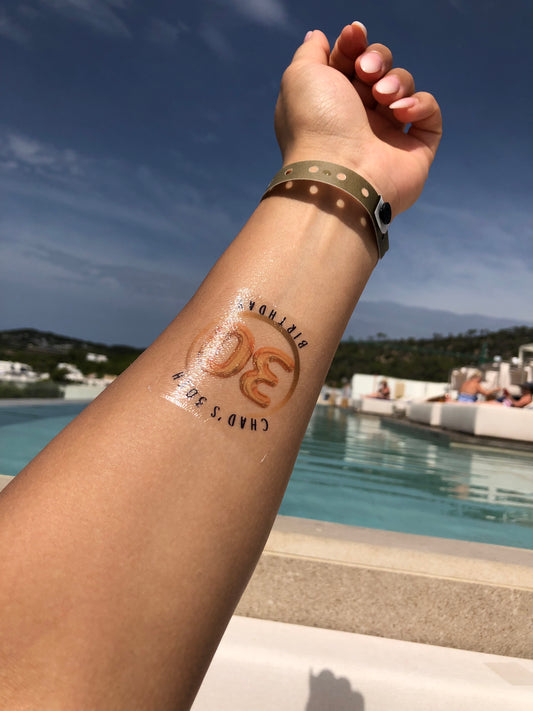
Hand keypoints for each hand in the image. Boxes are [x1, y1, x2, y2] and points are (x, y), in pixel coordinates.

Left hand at [274, 23, 441, 216]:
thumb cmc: (316, 125)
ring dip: (396, 81)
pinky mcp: (415, 150)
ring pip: (404, 85)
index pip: (350, 59)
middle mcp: (358, 117)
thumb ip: (311, 52)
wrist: (340, 174)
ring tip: (381, 97)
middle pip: (380, 67)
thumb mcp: (301, 76)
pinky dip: (420, 104)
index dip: (354, 44)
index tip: (354, 34)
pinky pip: (429, 113)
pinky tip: (401, 113)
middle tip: (366, 72)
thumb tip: (320, 37)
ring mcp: (387, 134)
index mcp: (330, 101)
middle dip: (377, 59)